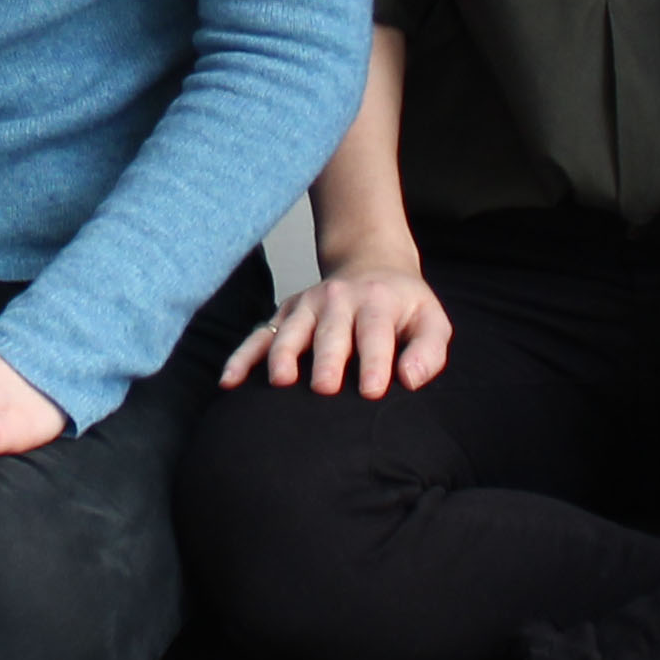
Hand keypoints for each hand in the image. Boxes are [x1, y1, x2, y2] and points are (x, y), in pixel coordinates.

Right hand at [220, 262, 452, 396]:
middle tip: (324, 388)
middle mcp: (339, 300)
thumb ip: (429, 350)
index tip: (372, 391)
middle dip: (326, 359)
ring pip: (291, 330)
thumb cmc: (404, 310)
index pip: (375, 332)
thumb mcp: (431, 322)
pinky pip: (259, 335)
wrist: (372, 268)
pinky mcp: (284, 314)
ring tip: (280, 380)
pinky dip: (242, 356)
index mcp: (377, 302)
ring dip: (284, 354)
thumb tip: (410, 379)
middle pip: (331, 332)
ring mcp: (307, 306)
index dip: (374, 360)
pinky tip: (229, 380)